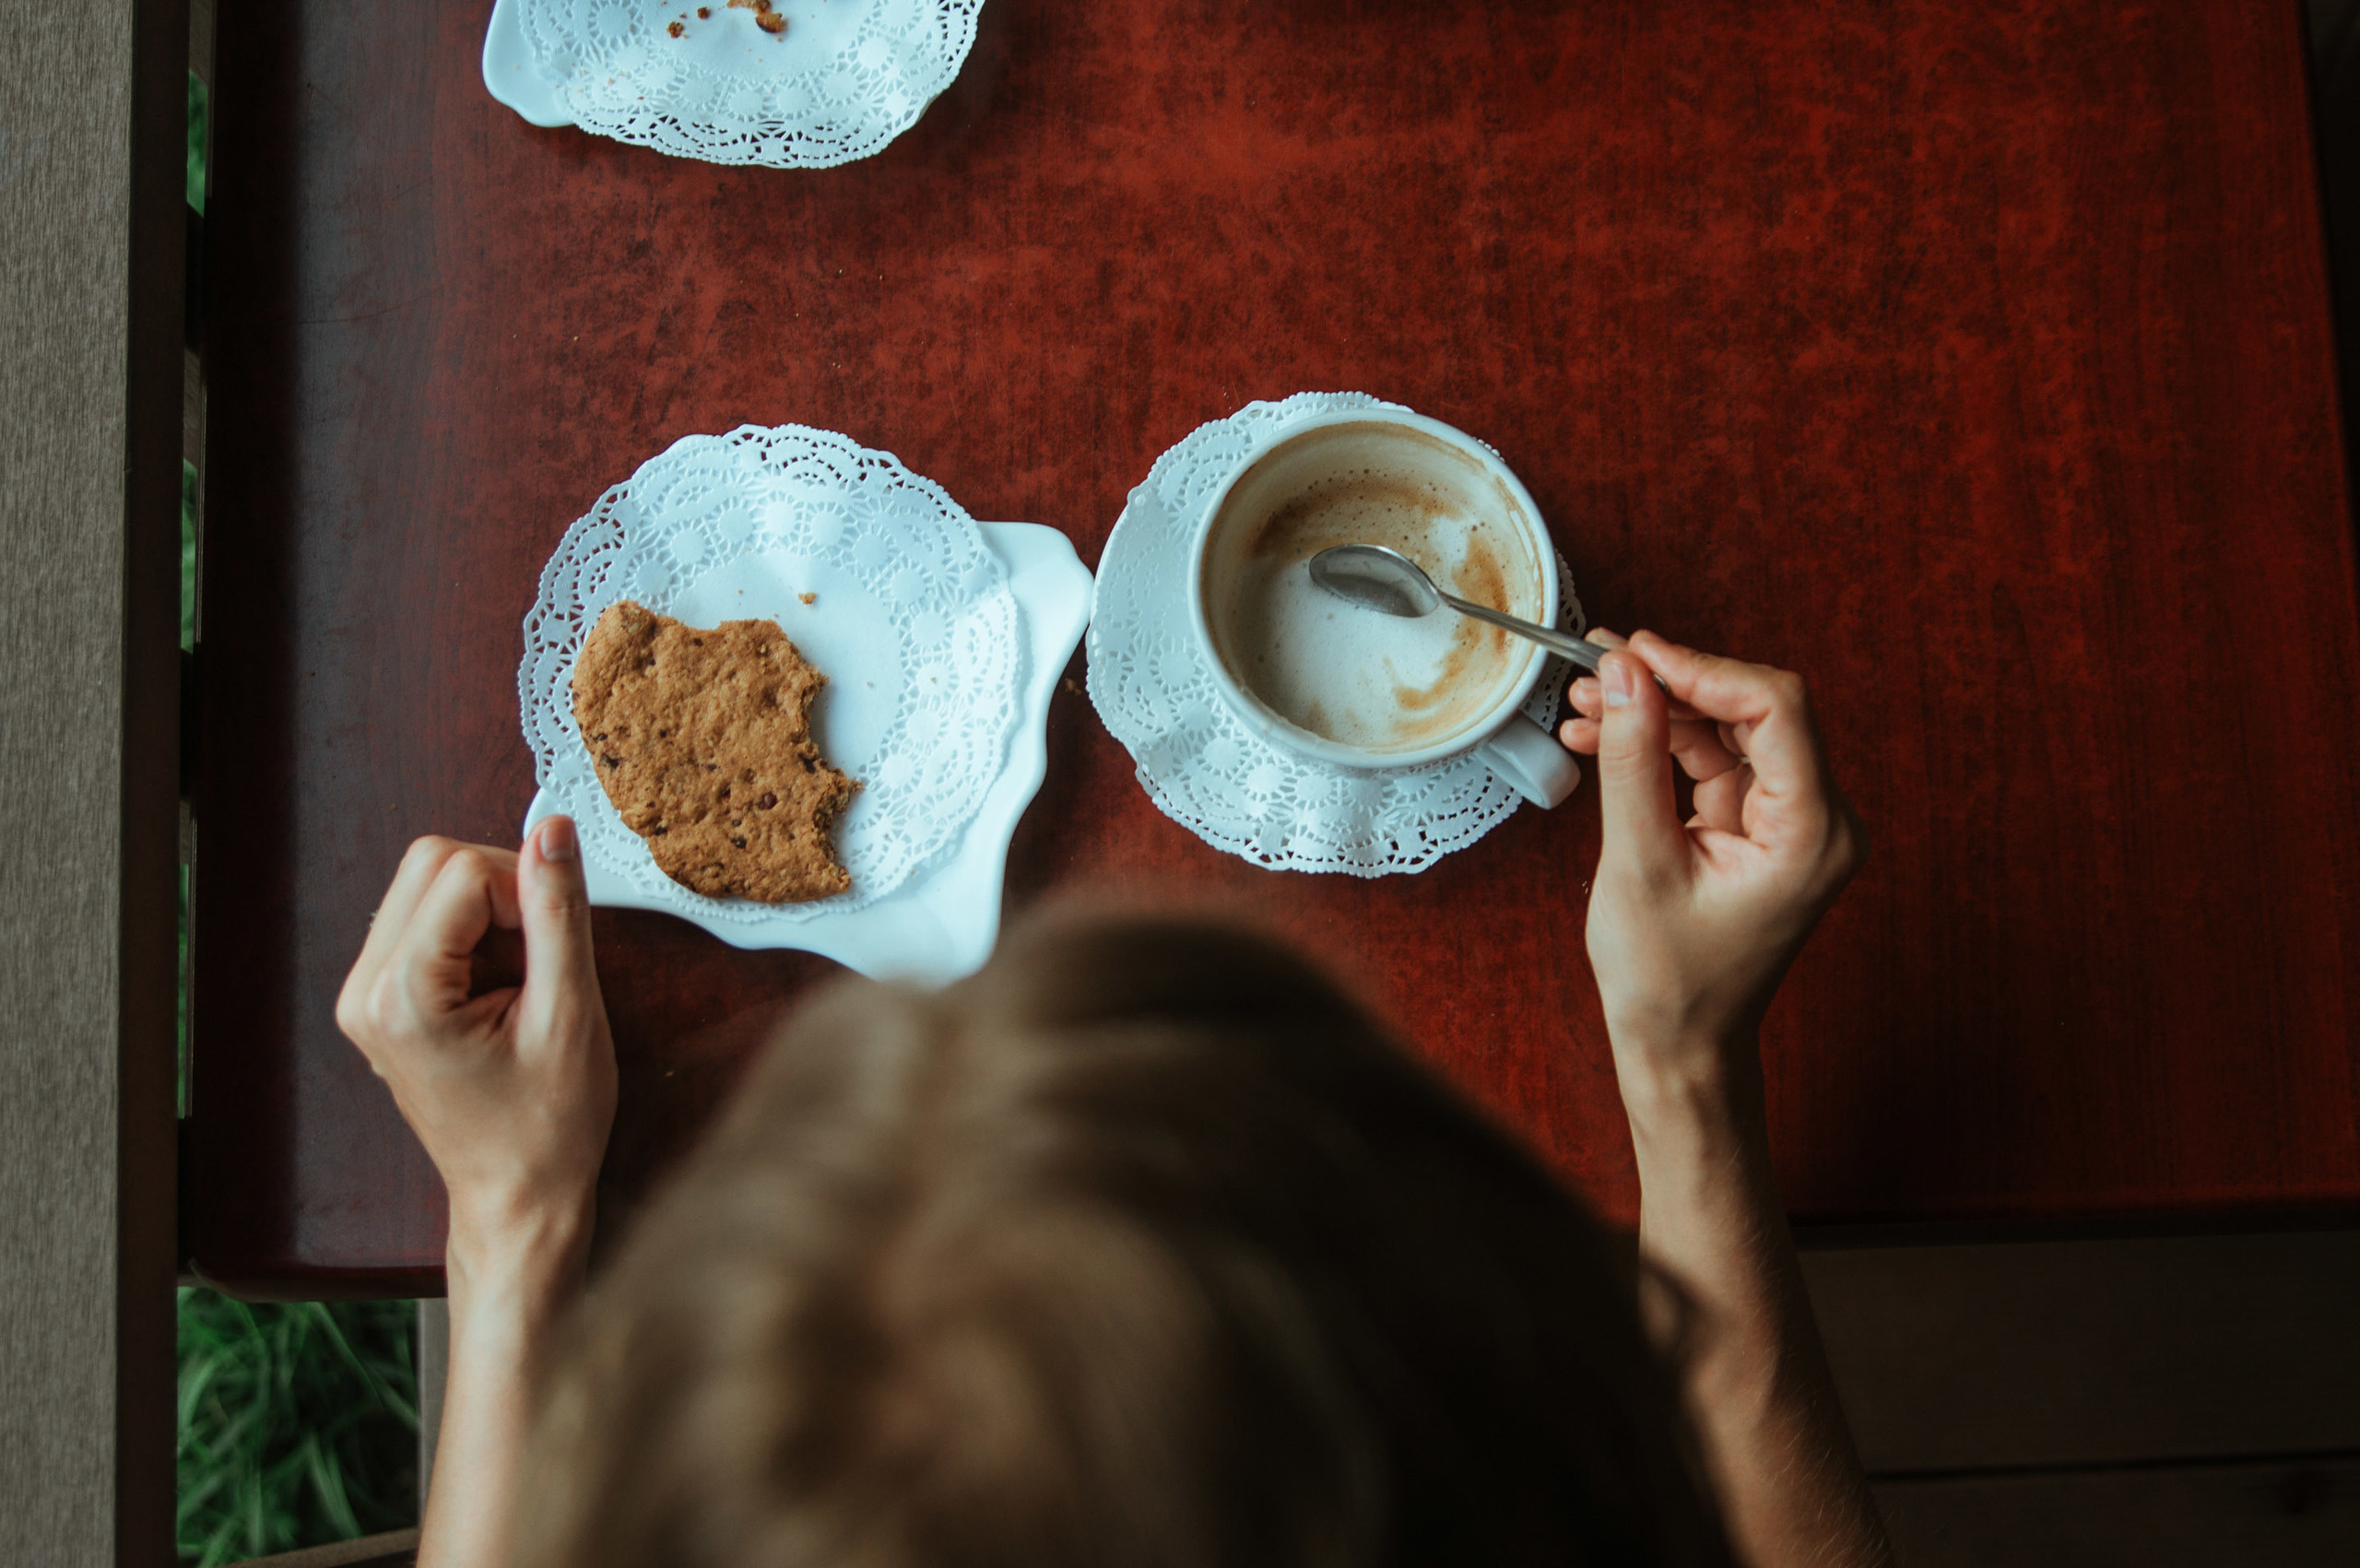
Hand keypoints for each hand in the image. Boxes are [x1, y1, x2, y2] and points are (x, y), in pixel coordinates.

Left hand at [335, 818, 615, 1278]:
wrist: (517, 1198)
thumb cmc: (547, 1129)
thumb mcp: (570, 1015)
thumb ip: (559, 913)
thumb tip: (551, 831)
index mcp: (403, 997)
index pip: (460, 869)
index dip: (524, 888)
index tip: (553, 946)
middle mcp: (365, 991)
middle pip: (432, 862)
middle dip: (501, 887)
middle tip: (539, 955)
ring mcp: (364, 996)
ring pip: (426, 883)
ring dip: (488, 909)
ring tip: (518, 978)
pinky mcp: (379, 999)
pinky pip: (423, 918)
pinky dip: (472, 930)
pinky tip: (498, 985)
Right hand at [1559, 631, 1864, 1073]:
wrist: (1679, 1045)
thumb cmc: (1669, 981)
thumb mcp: (1639, 862)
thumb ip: (1632, 760)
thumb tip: (1624, 675)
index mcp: (1813, 834)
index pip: (1776, 709)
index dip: (1703, 668)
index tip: (1635, 655)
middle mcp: (1818, 821)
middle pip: (1754, 710)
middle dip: (1671, 684)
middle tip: (1598, 667)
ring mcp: (1790, 822)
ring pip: (1727, 728)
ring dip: (1656, 710)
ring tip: (1584, 701)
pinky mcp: (1758, 826)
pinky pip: (1712, 760)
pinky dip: (1659, 743)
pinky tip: (1601, 735)